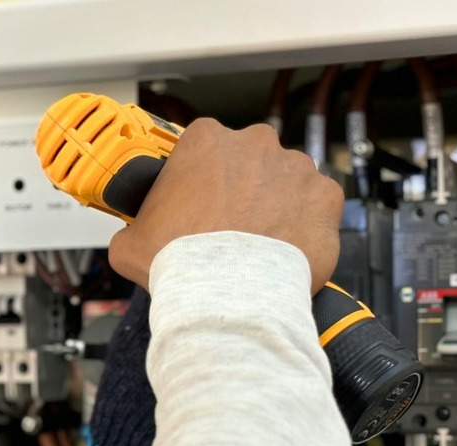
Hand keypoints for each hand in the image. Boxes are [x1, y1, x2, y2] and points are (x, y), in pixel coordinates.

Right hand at [108, 120, 342, 291]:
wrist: (227, 293)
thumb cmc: (181, 261)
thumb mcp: (130, 242)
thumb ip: (135, 227)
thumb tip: (134, 238)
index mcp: (206, 140)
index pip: (204, 149)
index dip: (200, 179)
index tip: (199, 203)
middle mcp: (255, 143)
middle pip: (248, 161)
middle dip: (242, 188)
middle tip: (229, 226)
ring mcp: (296, 167)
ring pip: (285, 182)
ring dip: (275, 204)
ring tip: (259, 243)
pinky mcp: (326, 197)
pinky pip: (318, 207)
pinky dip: (306, 225)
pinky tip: (287, 249)